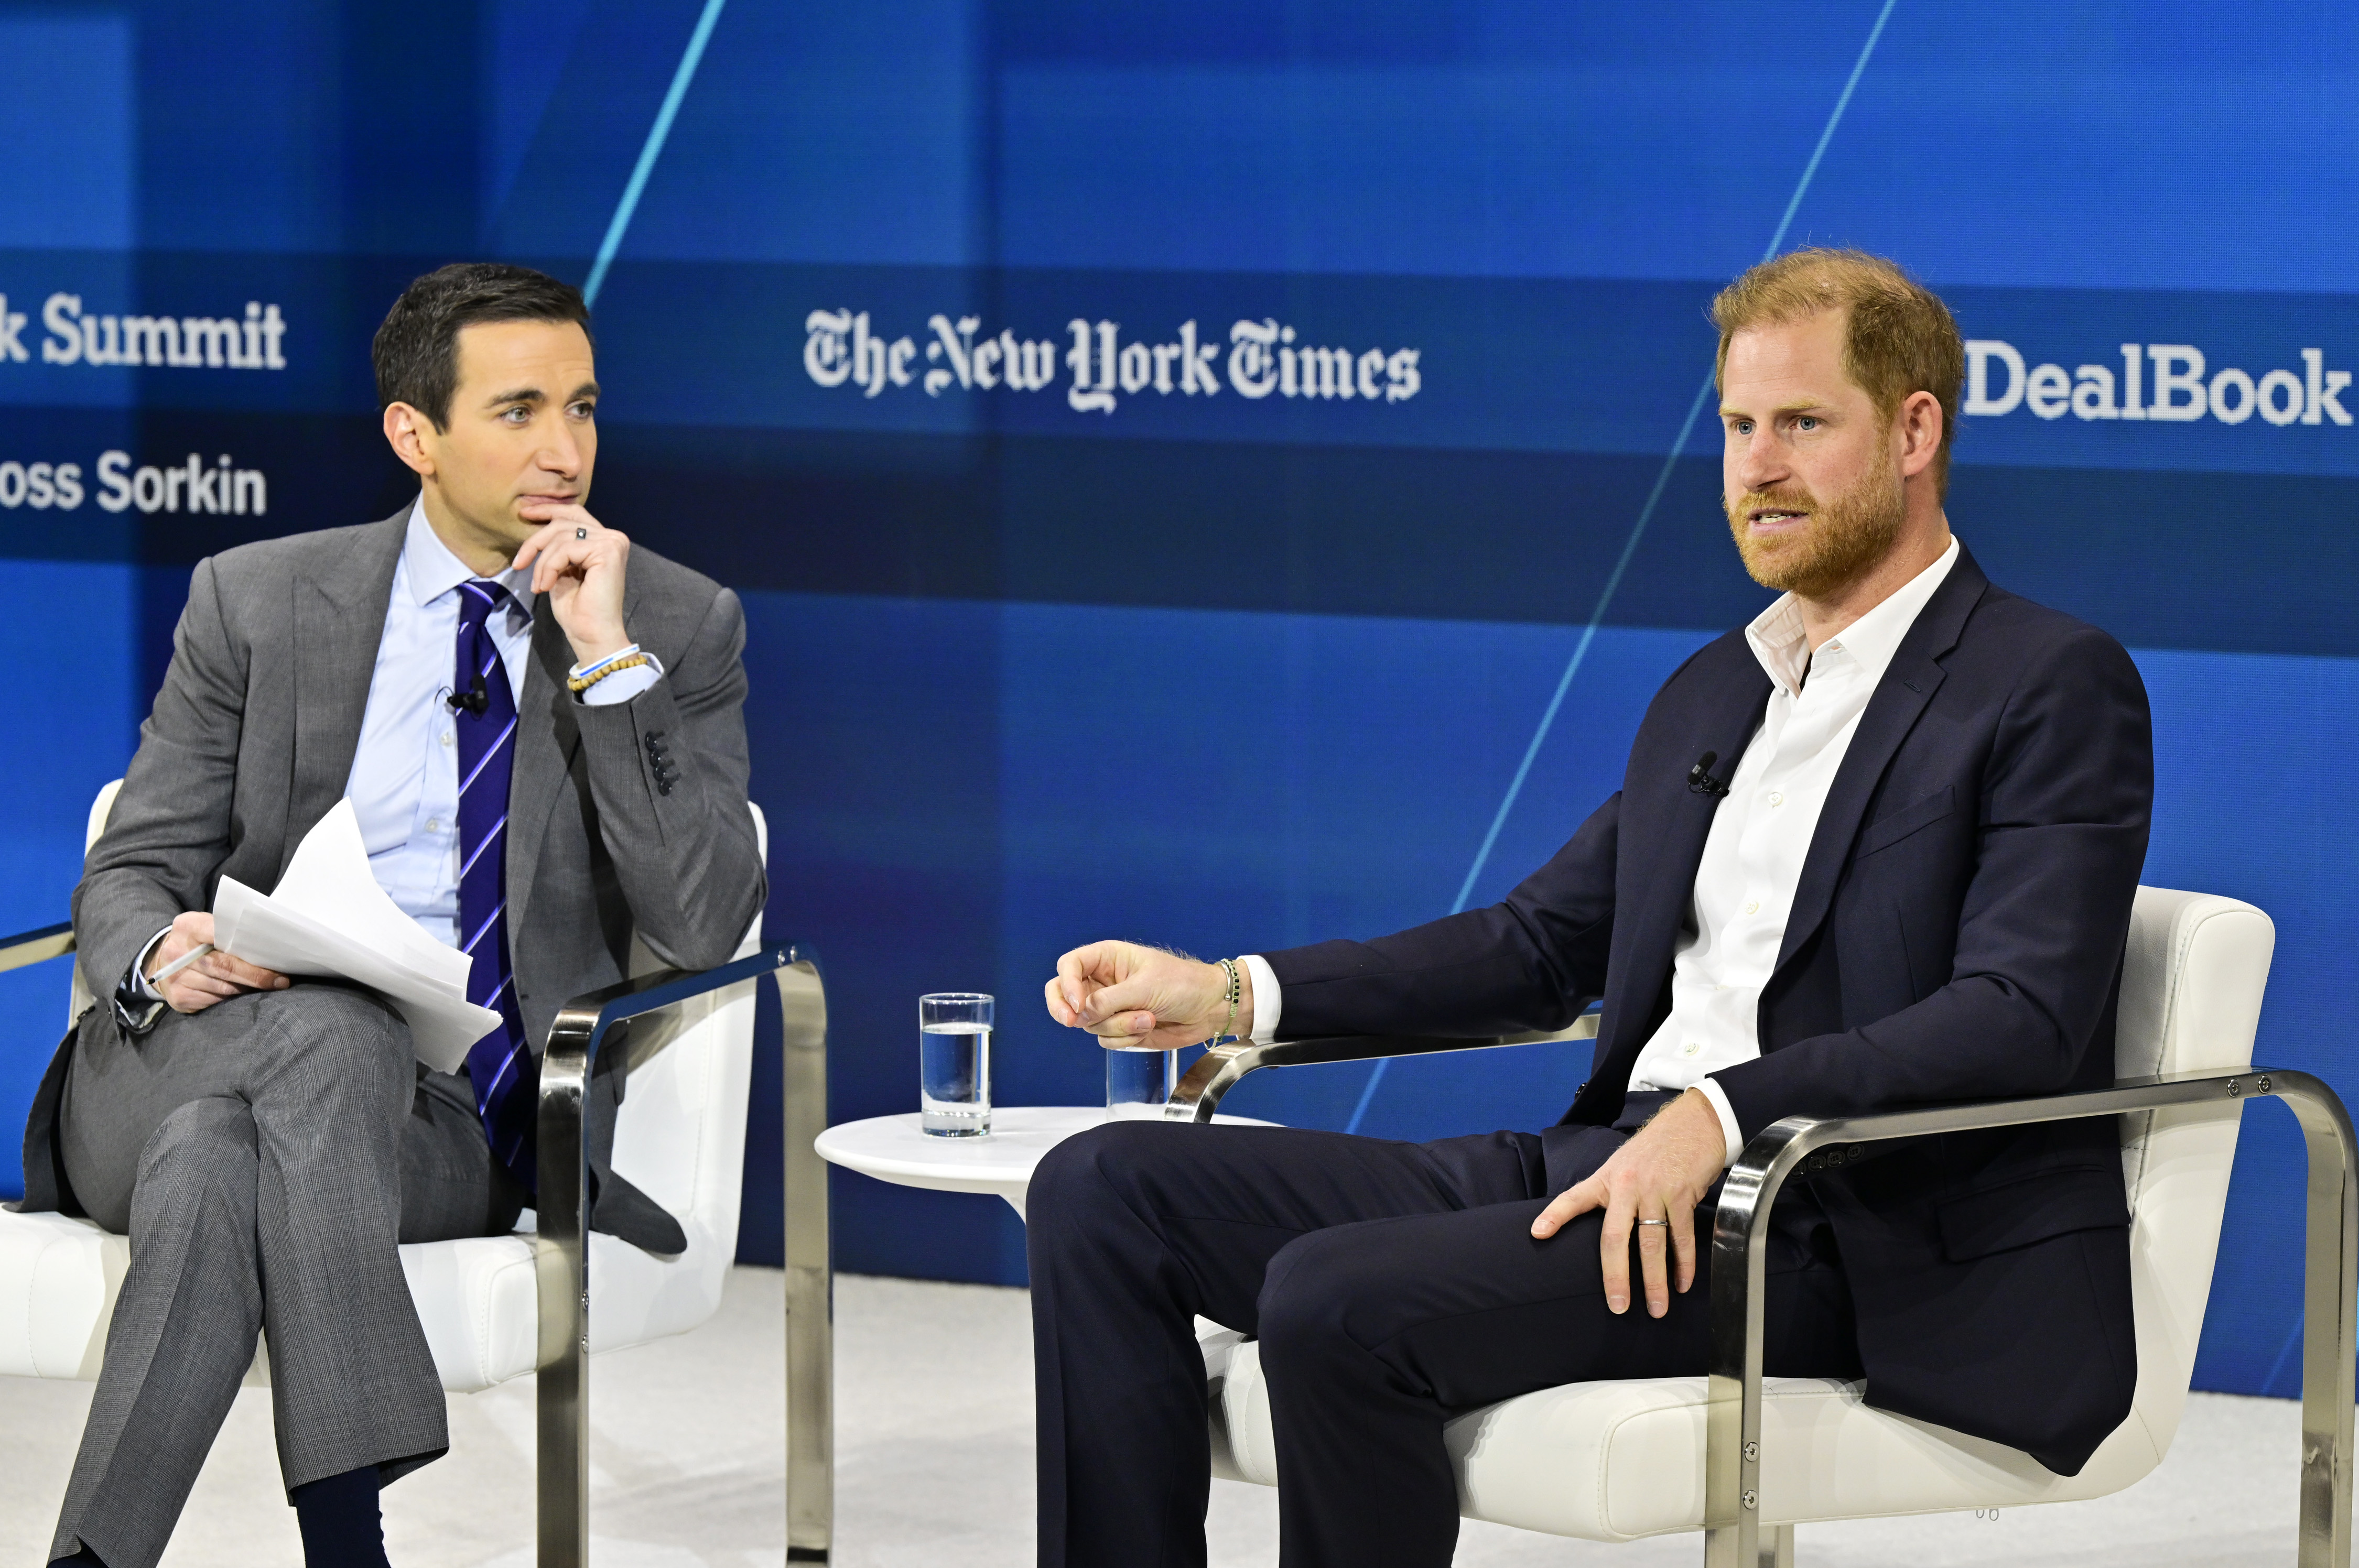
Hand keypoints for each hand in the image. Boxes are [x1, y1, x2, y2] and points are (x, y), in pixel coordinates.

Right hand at [145, 911, 288, 1014]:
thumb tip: (268, 947)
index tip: (273, 957)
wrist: (161, 960)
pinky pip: (214, 1000)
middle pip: (224, 966)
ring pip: (222, 987)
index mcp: (188, 927)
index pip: (219, 932)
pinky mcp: (178, 998)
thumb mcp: (206, 927)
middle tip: (279, 980)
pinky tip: (241, 994)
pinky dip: (231, 998)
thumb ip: (229, 932)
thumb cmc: (196, 941)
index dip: (248, 946)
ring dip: (247, 988)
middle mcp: (177, 952)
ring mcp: (175, 977)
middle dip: (255, 975)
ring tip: (266, 986)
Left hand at [511, 502, 631, 665]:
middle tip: (518, 562)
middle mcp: (613, 538)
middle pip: (564, 521)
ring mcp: (613, 543)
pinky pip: (565, 549)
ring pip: (561, 535)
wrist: (592, 635)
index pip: (574, 513)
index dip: (548, 510)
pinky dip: (549, 568)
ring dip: (541, 562)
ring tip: (538, 586)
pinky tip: (546, 587)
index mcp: (604, 541)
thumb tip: (537, 525)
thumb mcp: (561, 571)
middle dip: (536, 539)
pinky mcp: (608, 551)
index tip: (524, 513)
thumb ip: (557, 548)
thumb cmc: (577, 610)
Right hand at [1045, 941, 1252, 1050]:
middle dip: (1065, 1010)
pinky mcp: (1120, 1029)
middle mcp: (1103, 982)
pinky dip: (1126, 1038)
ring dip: (1117, 1026)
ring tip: (1147, 1017)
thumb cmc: (1184, 984)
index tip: (1077, 1005)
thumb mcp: (1145, 987)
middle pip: (1063, 995)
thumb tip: (1080, 1014)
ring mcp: (1109, 1007)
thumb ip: (1109, 1000)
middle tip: (1072, 1021)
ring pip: (1089, 1023)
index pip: (1069, 966)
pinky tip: (1148, 1027)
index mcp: (1107, 958)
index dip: (1066, 985)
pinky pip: (1106, 1040)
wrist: (1209, 1008)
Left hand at [1530, 1087, 1728, 1316]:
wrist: (1694, 1121)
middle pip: (1615, 1237)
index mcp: (1607, 1178)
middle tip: (1617, 1305)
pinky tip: (1681, 1283)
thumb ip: (1611, 1191)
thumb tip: (1605, 1226)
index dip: (1555, 1215)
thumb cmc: (1657, 1146)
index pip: (1574, 1197)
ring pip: (1652, 1244)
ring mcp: (1655, 1191)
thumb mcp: (1624, 1162)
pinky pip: (1682, 1237)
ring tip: (1656, 1308)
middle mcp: (1627, 1185)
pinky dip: (1683, 1264)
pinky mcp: (1683, 1195)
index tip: (1537, 1234)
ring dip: (1655, 1281)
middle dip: (1616, 1276)